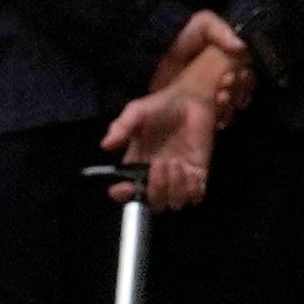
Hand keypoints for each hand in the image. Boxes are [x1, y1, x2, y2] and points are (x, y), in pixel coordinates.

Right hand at [99, 54, 235, 206]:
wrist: (191, 100)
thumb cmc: (161, 106)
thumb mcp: (136, 112)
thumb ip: (122, 127)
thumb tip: (105, 145)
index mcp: (136, 166)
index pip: (126, 193)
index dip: (123, 196)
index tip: (126, 188)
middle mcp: (156, 177)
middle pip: (152, 204)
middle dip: (156, 189)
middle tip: (161, 162)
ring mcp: (178, 179)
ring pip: (174, 203)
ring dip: (175, 187)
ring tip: (177, 162)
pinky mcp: (198, 175)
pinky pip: (196, 197)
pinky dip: (193, 189)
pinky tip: (191, 170)